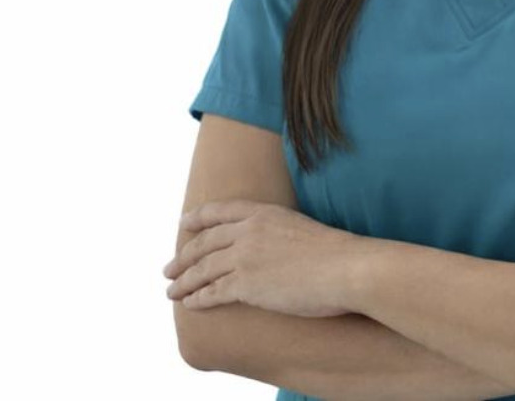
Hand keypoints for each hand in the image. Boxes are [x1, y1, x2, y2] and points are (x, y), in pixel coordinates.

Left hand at [163, 199, 360, 316]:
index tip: (184, 223)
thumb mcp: (300, 228)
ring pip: (202, 269)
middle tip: (168, 269)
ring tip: (171, 291)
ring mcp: (245, 256)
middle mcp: (249, 231)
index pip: (220, 211)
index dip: (198, 218)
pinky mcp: (246, 284)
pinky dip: (197, 298)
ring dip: (183, 282)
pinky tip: (190, 304)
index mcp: (264, 212)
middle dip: (182, 257)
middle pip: (204, 243)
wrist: (345, 268)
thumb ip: (278, 232)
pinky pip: (212, 292)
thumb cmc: (335, 252)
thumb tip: (271, 246)